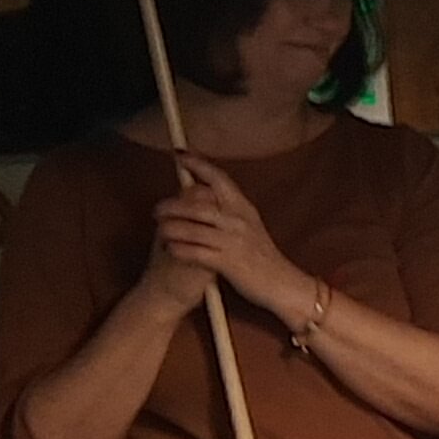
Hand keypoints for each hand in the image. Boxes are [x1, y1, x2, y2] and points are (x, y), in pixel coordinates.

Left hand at [148, 153, 305, 318]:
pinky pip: (195, 252)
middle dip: (172, 205)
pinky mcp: (228, 262)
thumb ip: (229, 210)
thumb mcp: (250, 225)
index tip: (180, 155)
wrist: (282, 283)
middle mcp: (238, 221)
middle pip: (197, 204)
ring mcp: (233, 241)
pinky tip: (170, 249)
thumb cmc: (262, 256)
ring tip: (159, 229)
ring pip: (192, 229)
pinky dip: (179, 249)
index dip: (198, 164)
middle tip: (157, 209)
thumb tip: (206, 194)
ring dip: (170, 228)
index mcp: (244, 208)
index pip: (219, 178)